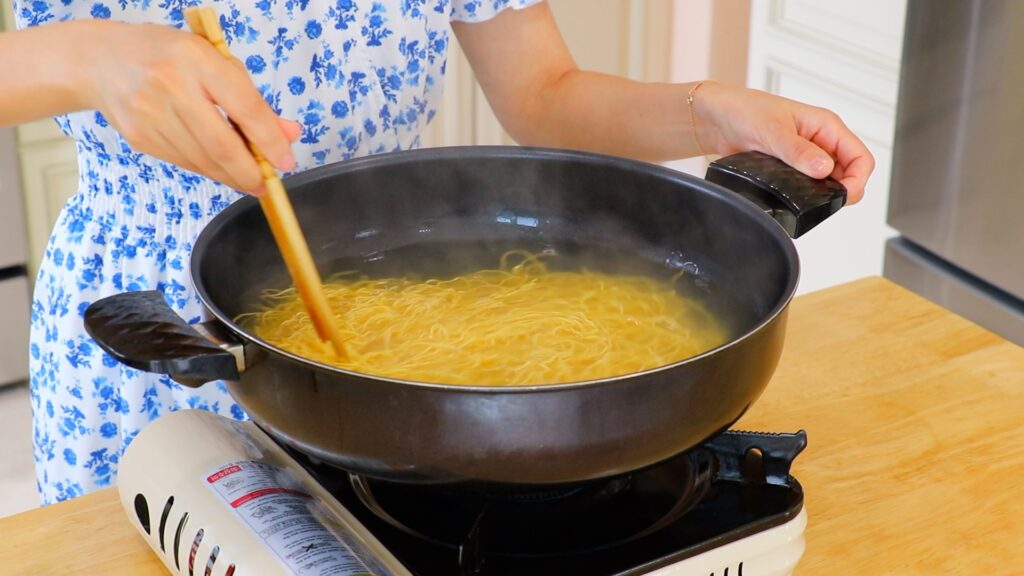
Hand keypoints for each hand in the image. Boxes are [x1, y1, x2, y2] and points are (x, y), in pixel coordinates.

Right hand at [82, 21, 298, 193]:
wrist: (102, 60)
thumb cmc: (168, 56)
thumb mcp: (214, 62)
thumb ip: (252, 98)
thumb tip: (288, 134)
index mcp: (197, 59)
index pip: (245, 106)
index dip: (270, 140)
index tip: (286, 161)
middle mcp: (171, 85)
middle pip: (221, 144)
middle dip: (249, 171)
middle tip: (266, 183)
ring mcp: (150, 113)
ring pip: (203, 160)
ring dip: (230, 175)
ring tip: (246, 177)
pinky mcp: (138, 136)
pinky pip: (184, 162)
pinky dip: (208, 169)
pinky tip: (218, 167)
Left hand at [693, 82, 874, 203]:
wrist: (716, 119)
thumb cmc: (744, 111)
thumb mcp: (773, 130)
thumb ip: (798, 151)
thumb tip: (824, 169)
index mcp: (826, 126)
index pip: (861, 158)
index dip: (857, 181)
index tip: (840, 197)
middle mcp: (821, 142)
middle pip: (848, 175)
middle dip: (839, 192)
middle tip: (817, 202)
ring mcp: (806, 156)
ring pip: (828, 183)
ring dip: (820, 194)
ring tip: (800, 197)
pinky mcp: (790, 168)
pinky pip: (807, 186)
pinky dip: (803, 195)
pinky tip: (790, 197)